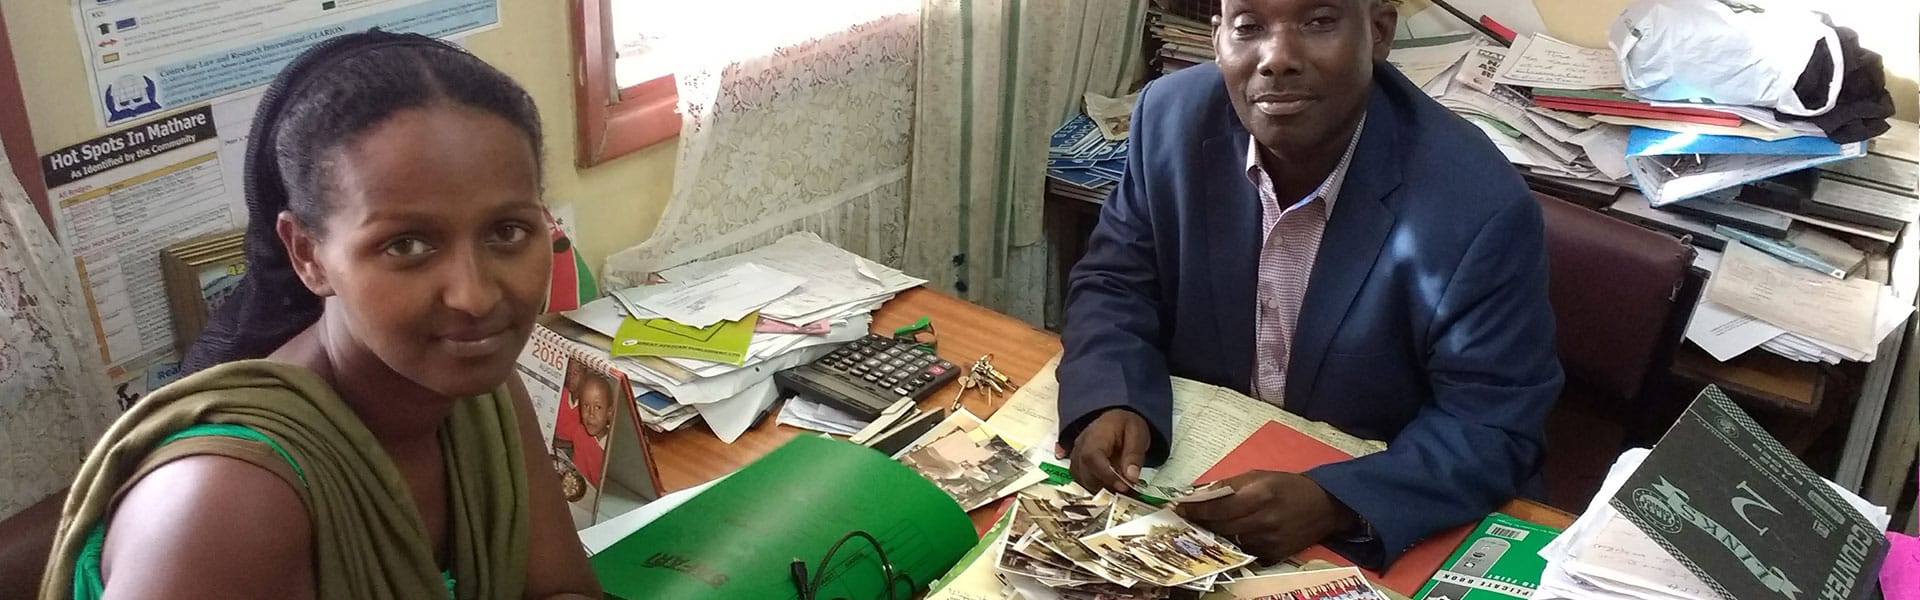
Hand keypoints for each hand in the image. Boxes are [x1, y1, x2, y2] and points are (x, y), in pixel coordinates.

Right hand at [1062, 409, 1149, 492]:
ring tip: (1120, 486)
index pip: (1091, 458)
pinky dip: (1096, 487)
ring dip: (1102, 488)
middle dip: (1106, 485)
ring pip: (1082, 481)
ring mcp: (1076, 457)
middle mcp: (1080, 447)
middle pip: (1085, 473)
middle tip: (1127, 488)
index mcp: (1095, 435)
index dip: (1106, 475)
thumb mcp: (1137, 434)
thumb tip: (1131, 477)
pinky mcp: (1077, 466)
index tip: (1123, 485)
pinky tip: (1110, 485)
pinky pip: (1082, 482)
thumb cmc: (1124, 425)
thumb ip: (1134, 455)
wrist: (1114, 420)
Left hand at [1175, 471, 1353, 562]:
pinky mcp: (1274, 555)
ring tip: (1204, 525)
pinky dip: (1234, 542)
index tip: (1179, 507)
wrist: (1324, 506)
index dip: (1196, 509)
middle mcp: (1264, 520)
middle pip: (1220, 527)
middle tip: (1185, 518)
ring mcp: (1269, 541)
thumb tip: (1198, 493)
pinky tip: (1229, 534)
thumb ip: (1228, 485)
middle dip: (1200, 522)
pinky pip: (1244, 550)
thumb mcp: (1259, 475)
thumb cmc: (1288, 486)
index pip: (1218, 508)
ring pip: (1230, 540)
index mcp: (1260, 495)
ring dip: (1215, 534)